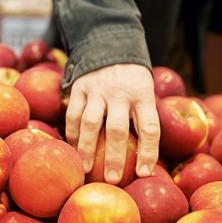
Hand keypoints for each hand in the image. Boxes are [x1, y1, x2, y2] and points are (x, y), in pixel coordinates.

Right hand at [65, 64, 159, 183]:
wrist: (110, 43)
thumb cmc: (132, 81)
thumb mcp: (146, 93)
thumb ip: (144, 119)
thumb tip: (145, 160)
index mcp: (143, 95)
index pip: (150, 127)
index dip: (148, 152)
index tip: (144, 173)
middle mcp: (120, 93)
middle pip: (117, 128)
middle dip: (115, 157)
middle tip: (113, 180)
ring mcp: (97, 90)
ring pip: (90, 123)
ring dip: (87, 149)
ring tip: (86, 169)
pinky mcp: (79, 87)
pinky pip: (73, 114)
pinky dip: (72, 133)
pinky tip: (73, 149)